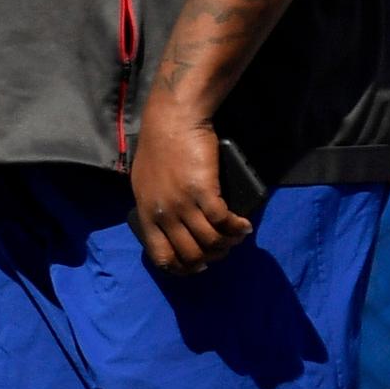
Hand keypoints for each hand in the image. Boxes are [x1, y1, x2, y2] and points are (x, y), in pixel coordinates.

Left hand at [129, 111, 252, 276]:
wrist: (172, 120)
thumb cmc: (159, 145)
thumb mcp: (145, 182)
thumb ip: (155, 205)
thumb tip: (169, 225)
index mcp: (148, 213)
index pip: (162, 257)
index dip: (183, 268)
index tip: (198, 266)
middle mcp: (165, 214)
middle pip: (191, 254)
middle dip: (210, 258)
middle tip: (222, 250)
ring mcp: (184, 204)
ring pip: (210, 241)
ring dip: (227, 243)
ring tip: (237, 237)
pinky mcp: (204, 191)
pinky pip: (223, 221)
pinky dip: (237, 227)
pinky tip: (244, 225)